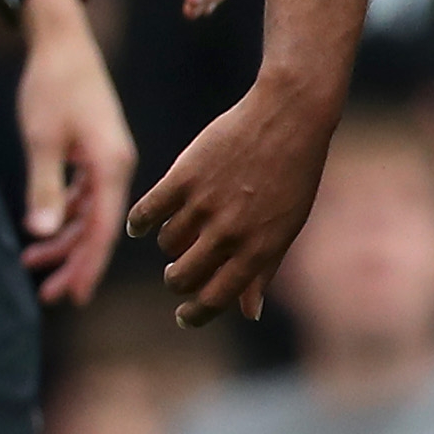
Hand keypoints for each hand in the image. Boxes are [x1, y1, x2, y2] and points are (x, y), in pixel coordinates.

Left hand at [14, 0, 134, 301]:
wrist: (61, 42)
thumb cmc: (51, 86)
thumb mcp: (41, 139)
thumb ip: (43, 188)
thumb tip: (40, 234)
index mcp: (112, 165)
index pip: (103, 229)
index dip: (89, 266)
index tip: (76, 297)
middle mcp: (116, 167)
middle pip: (97, 229)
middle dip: (74, 263)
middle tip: (50, 296)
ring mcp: (106, 161)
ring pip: (88, 215)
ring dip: (64, 241)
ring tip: (34, 265)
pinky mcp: (94, 154)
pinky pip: (83, 197)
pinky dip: (62, 215)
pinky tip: (39, 232)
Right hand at [126, 73, 333, 324]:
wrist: (287, 118)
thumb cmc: (292, 175)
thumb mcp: (286, 228)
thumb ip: (264, 271)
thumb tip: (250, 313)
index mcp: (258, 251)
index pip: (216, 300)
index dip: (195, 314)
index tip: (183, 315)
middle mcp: (230, 233)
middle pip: (183, 277)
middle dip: (176, 282)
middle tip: (176, 273)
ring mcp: (205, 204)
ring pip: (167, 244)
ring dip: (169, 246)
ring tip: (179, 233)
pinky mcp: (184, 176)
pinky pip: (149, 212)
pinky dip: (140, 222)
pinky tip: (141, 224)